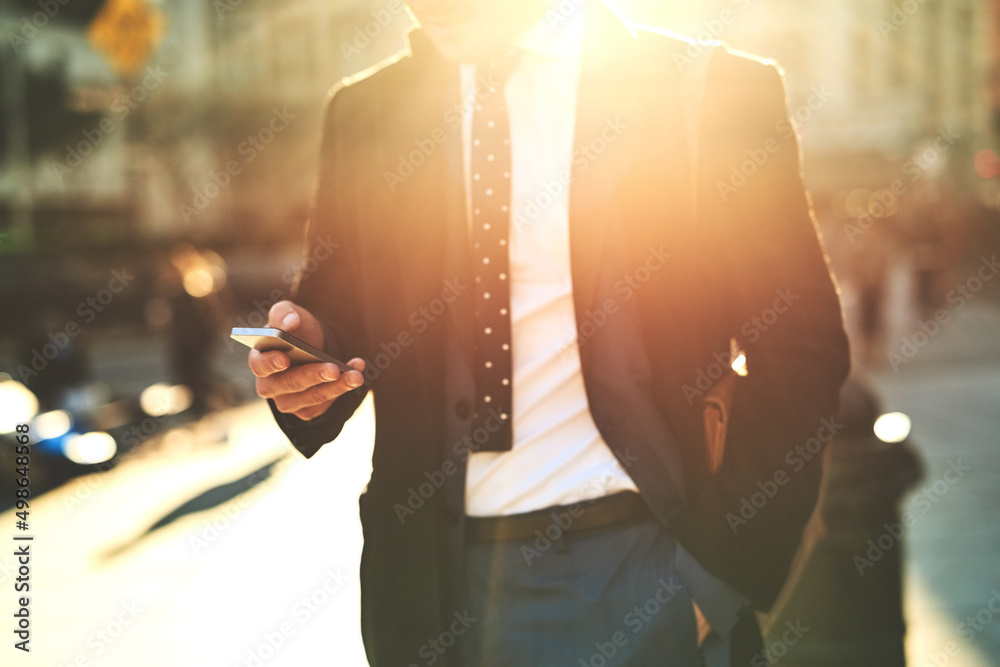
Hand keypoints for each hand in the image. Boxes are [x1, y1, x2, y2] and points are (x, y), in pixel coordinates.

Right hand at [249, 300, 365, 420]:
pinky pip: (324, 404)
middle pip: (289, 384)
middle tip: (334, 369)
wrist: (315, 344)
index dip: (270, 363)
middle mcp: (269, 385)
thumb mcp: (288, 314)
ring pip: (310, 398)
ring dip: (335, 387)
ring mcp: (286, 400)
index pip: (260, 365)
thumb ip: (284, 314)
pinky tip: (355, 373)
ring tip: (355, 375)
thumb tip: (290, 323)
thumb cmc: (296, 330)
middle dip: (313, 376)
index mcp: (260, 359)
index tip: (285, 358)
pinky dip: (342, 390)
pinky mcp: (306, 409)